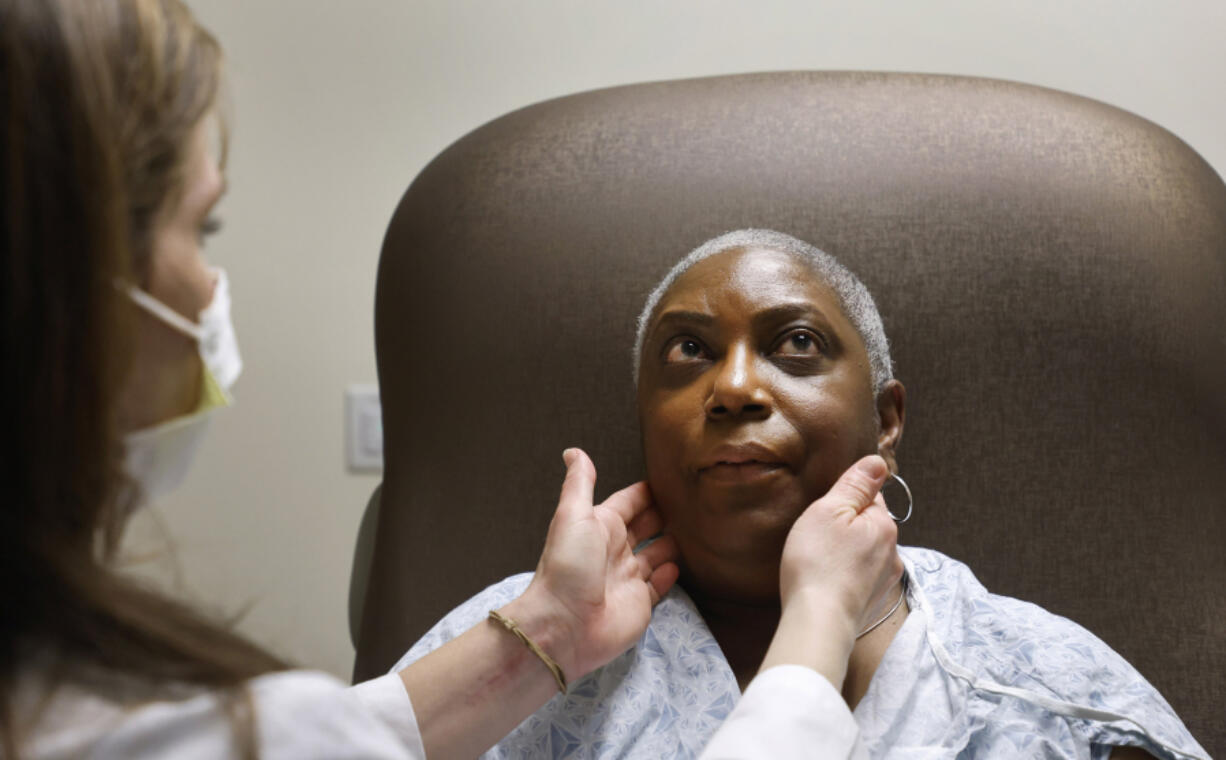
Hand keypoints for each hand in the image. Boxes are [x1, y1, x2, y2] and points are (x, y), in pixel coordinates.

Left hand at [508, 448, 679, 680]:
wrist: (565, 625)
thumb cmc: (568, 565)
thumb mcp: (573, 516)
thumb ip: (580, 483)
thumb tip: (573, 450)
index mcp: (601, 526)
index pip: (630, 502)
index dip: (648, 491)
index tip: (674, 477)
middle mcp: (616, 549)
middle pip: (646, 526)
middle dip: (666, 514)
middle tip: (695, 501)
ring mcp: (629, 577)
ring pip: (657, 553)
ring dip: (673, 542)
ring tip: (699, 529)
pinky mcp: (641, 603)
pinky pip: (659, 585)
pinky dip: (670, 574)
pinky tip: (682, 564)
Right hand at [779, 455, 901, 636]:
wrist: (818, 622)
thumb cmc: (817, 562)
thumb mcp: (829, 510)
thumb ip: (855, 485)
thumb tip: (878, 462)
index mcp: (884, 525)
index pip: (870, 497)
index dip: (845, 499)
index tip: (825, 510)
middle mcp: (893, 553)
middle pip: (869, 526)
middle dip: (847, 528)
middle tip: (817, 536)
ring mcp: (884, 581)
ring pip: (865, 554)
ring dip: (848, 553)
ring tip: (820, 561)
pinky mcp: (872, 603)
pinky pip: (860, 578)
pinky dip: (846, 576)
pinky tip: (827, 581)